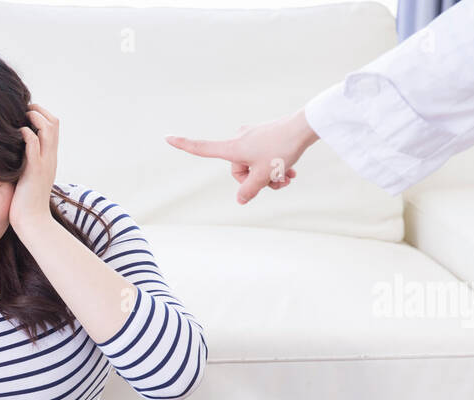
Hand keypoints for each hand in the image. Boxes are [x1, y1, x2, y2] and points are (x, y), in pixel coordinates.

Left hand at [9, 103, 59, 236]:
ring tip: (20, 117)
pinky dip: (27, 134)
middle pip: (54, 122)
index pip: (54, 127)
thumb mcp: (27, 177)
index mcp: (50, 159)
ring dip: (34, 118)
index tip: (25, 114)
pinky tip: (17, 133)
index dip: (41, 115)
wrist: (33, 223)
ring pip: (48, 129)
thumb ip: (25, 163)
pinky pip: (34, 146)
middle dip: (38, 110)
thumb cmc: (26, 203)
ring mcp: (44, 164)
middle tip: (22, 110)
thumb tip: (11, 153)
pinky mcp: (34, 171)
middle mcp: (50, 158)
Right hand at [166, 109, 317, 204]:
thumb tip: (241, 199)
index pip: (203, 148)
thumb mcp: (264, 175)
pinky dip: (275, 166)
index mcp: (233, 148)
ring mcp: (253, 137)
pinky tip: (291, 171)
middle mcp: (239, 140)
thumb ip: (249, 190)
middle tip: (277, 182)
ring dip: (270, 176)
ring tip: (288, 178)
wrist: (305, 127)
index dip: (184, 145)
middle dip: (256, 180)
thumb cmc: (282, 149)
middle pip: (239, 169)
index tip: (167, 137)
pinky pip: (264, 156)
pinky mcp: (266, 136)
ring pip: (255, 165)